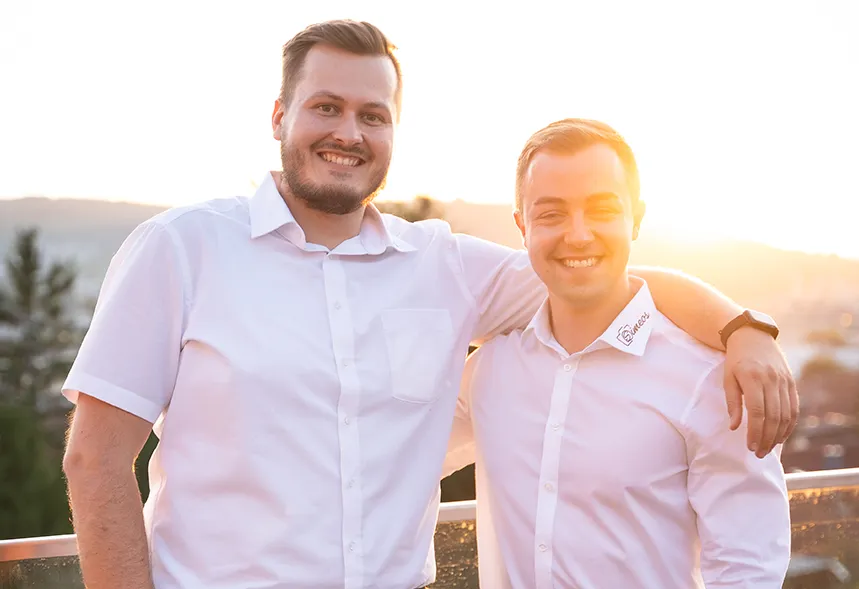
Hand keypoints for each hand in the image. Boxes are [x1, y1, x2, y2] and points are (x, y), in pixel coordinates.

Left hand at [723, 326, 798, 457]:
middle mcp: (771, 380)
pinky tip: (781, 436)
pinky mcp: (792, 382)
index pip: (757, 411)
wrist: (753, 336)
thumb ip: (732, 402)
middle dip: (767, 438)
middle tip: (759, 453)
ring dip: (779, 435)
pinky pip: (794, 408)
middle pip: (773, 416)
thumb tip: (734, 427)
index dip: (755, 431)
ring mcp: (784, 381)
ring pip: (786, 414)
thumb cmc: (736, 360)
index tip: (750, 446)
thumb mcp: (728, 378)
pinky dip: (789, 425)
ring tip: (769, 449)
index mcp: (753, 378)